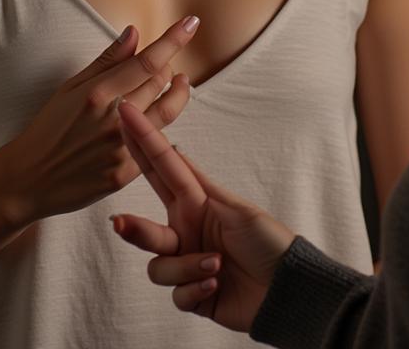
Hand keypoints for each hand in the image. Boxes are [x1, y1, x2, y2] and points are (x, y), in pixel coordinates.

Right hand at [12, 17, 198, 219]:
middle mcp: (114, 119)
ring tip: (180, 82)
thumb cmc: (48, 128)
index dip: (173, 40)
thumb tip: (134, 33)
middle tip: (168, 61)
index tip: (191, 23)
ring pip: (168, 113)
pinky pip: (156, 144)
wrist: (28, 179)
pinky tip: (158, 118)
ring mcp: (122, 148)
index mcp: (99, 93)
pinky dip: (162, 126)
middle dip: (170, 67)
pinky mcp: (125, 173)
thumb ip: (106, 61)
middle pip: (161, 83)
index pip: (147, 61)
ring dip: (179, 93)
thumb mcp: (70, 87)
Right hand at [111, 101, 295, 332]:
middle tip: (120, 222)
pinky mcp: (193, 296)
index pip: (163, 167)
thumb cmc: (269, 241)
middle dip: (134, 228)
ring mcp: (187, 264)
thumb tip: (176, 150)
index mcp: (196, 203)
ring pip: (158, 267)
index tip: (125, 112)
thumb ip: (202, 185)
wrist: (288, 287)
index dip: (144, 140)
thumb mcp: (237, 207)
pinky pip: (177, 295)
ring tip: (217, 265)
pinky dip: (196, 289)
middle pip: (148, 229)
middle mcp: (186, 232)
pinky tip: (216, 283)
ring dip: (186, 267)